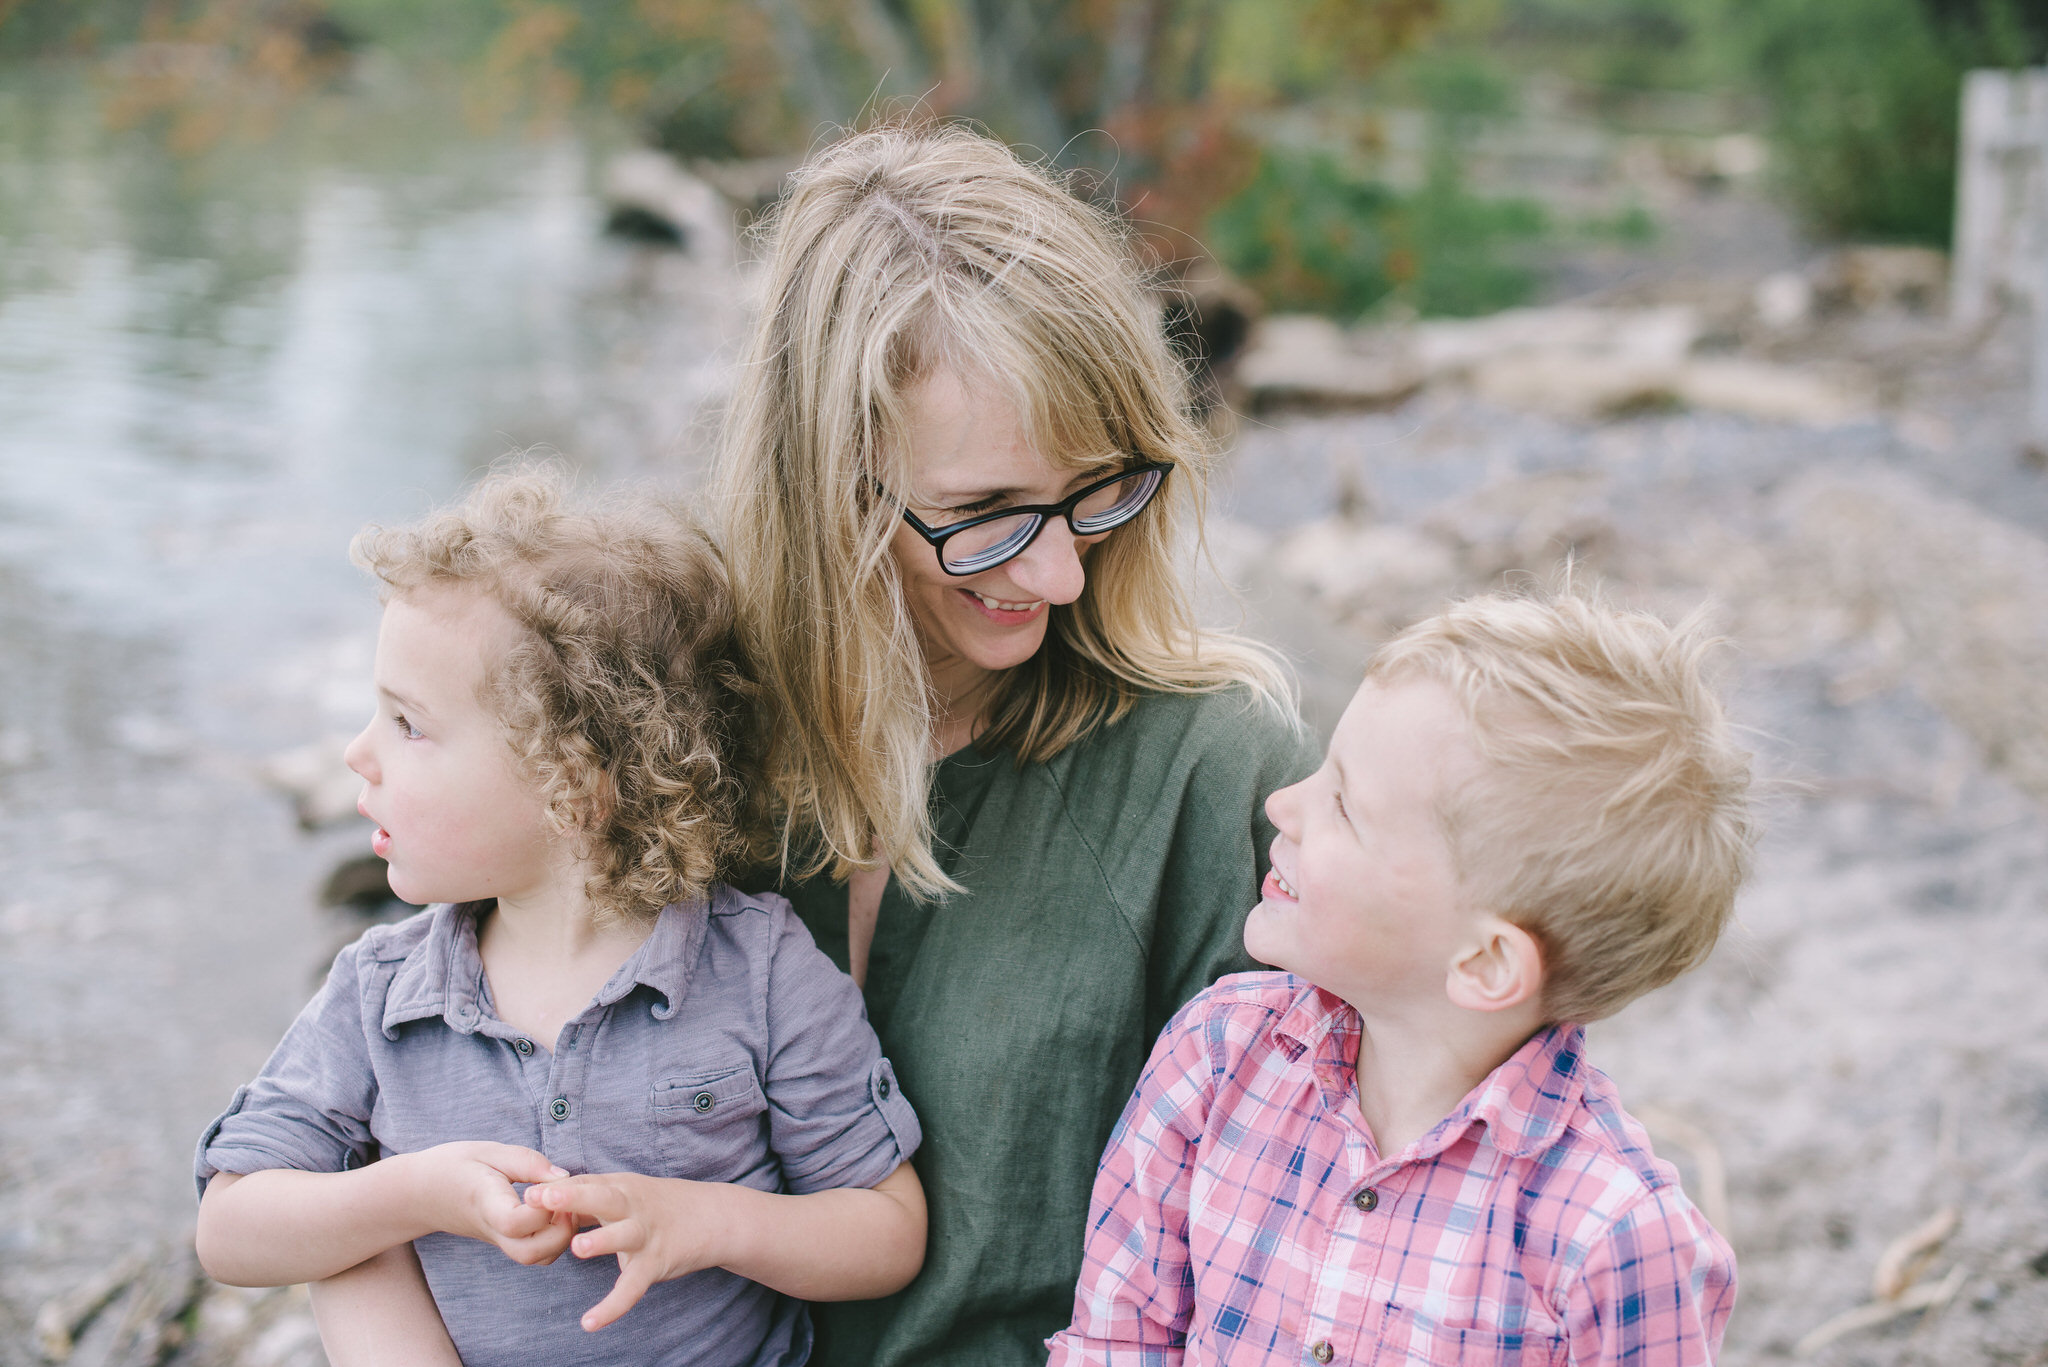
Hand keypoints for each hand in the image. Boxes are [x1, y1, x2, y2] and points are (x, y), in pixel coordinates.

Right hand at [411, 1141, 576, 1266]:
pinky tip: (555, 1212)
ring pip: (537, 1259)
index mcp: (486, 1204)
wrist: (420, 1192)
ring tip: (563, 1205)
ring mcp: (499, 1241)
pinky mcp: (506, 1243)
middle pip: (531, 1253)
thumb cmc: (454, 1166)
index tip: (547, 1186)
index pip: (515, 1223)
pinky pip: (536, 1254)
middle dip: (561, 1230)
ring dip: (561, 1237)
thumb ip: (527, 1163)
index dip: (541, 1208)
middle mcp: (493, 1230)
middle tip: (566, 1199)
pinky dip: (555, 1240)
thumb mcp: (489, 1151)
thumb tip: (564, 1178)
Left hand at [524, 1173, 726, 1329]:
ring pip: (623, 1236)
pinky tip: (589, 1323)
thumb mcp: (625, 1191)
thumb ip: (587, 1196)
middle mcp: (632, 1207)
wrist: (712, 1216)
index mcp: (620, 1188)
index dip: (557, 1189)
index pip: (585, 1183)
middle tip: (543, 1198)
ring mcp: (645, 1234)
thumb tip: (543, 1198)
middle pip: (602, 1198)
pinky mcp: (655, 1263)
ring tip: (578, 1248)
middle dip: (573, 1198)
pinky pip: (633, 1287)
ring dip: (602, 1240)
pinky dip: (613, 1306)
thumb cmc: (658, 1205)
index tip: (528, 1192)